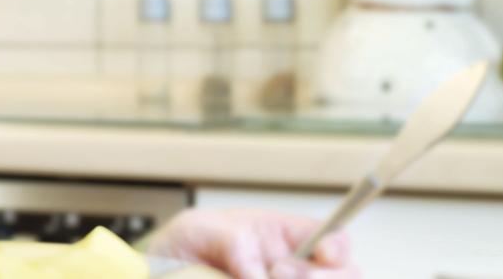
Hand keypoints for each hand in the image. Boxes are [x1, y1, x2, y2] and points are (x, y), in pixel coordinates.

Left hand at [144, 208, 357, 278]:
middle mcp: (294, 271)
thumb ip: (232, 242)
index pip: (334, 241)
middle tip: (277, 275)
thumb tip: (260, 273)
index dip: (337, 248)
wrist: (157, 276)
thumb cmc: (181, 248)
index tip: (323, 254)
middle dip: (319, 277)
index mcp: (285, 239)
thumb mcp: (197, 229)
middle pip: (345, 276)